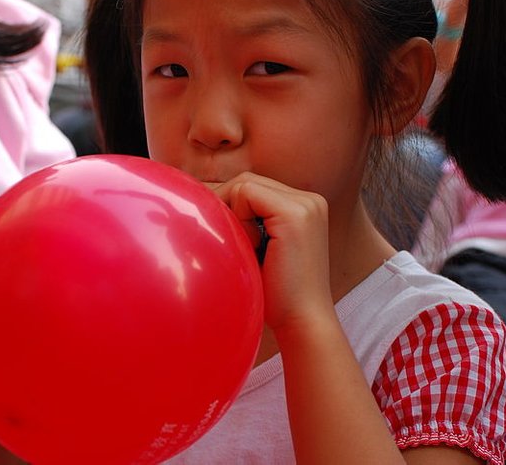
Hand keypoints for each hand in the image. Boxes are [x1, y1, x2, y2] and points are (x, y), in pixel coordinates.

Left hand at [209, 173, 332, 330]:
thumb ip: (243, 222)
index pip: (252, 188)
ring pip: (244, 185)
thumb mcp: (257, 249)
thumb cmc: (274, 295)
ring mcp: (306, 204)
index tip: (224, 235)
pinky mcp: (295, 214)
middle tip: (222, 239)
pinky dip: (238, 218)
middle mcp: (309, 201)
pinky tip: (248, 246)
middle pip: (246, 182)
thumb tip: (196, 202)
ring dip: (231, 214)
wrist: (301, 323)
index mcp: (303, 207)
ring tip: (242, 247)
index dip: (228, 206)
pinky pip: (246, 194)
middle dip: (224, 205)